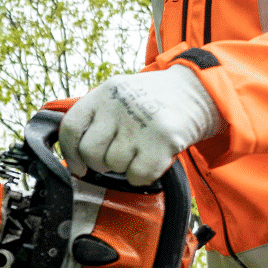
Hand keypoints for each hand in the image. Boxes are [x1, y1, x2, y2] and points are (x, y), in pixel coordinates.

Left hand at [58, 65, 223, 184]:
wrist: (198, 91)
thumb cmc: (154, 99)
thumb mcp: (120, 95)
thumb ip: (96, 117)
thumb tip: (73, 155)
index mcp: (104, 93)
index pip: (70, 128)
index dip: (69, 153)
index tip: (78, 165)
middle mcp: (119, 106)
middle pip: (90, 152)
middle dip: (100, 162)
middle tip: (117, 154)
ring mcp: (140, 123)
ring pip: (114, 166)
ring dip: (126, 166)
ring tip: (140, 148)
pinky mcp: (162, 141)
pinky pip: (137, 176)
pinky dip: (143, 175)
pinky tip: (152, 157)